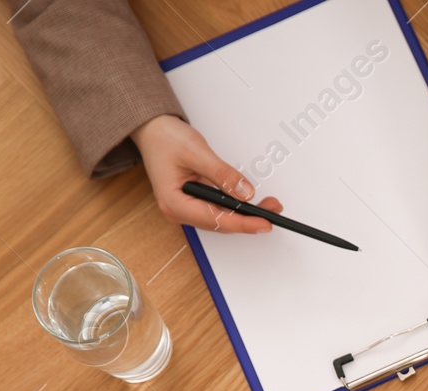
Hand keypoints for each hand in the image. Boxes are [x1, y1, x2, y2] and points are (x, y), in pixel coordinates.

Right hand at [130, 115, 283, 232]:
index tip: (264, 223)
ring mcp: (187, 207)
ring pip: (222, 217)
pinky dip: (237, 206)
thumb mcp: (197, 152)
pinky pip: (219, 209)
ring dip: (246, 213)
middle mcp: (179, 210)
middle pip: (221, 222)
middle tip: (274, 209)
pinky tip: (253, 202)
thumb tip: (245, 193)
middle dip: (249, 219)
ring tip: (269, 204)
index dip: (242, 223)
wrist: (153, 130)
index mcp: (173, 203)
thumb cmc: (165, 138)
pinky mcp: (194, 201)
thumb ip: (222, 174)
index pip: (215, 220)